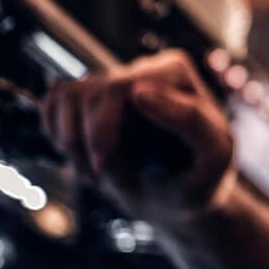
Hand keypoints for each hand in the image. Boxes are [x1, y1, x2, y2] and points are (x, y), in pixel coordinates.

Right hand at [41, 50, 234, 224]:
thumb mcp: (214, 156)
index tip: (104, 163)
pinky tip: (83, 156)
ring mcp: (115, 82)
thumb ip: (191, 121)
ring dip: (72, 141)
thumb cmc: (202, 176)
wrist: (178, 197)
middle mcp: (144, 71)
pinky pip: (55, 101)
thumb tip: (140, 91)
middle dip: (90, 139)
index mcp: (177, 74)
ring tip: (96, 171)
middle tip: (100, 175)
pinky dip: (58, 133)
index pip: (124, 87)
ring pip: (69, 96)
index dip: (103, 128)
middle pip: (93, 92)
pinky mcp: (92, 98)